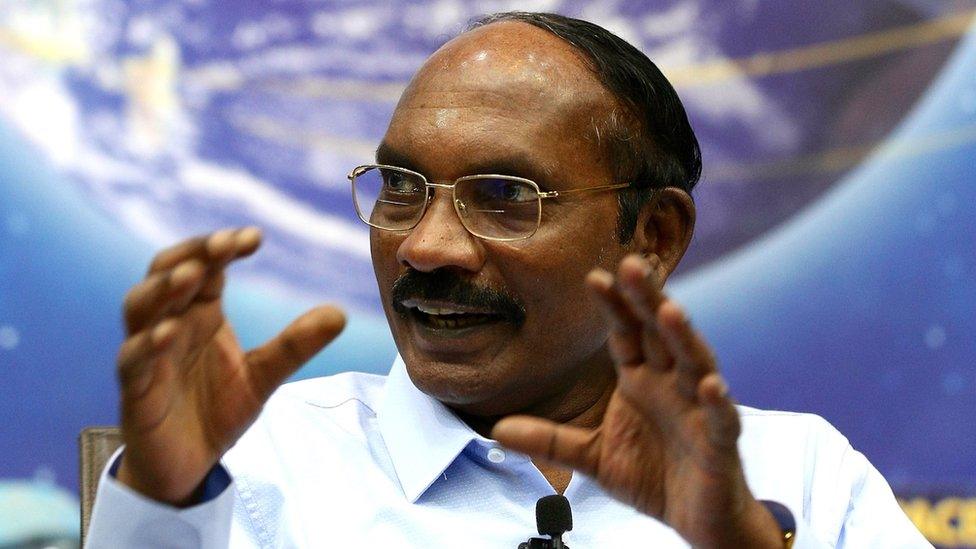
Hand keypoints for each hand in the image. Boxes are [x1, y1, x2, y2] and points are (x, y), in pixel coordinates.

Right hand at [115, 228, 345, 505]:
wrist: (188, 466)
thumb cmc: (216, 410)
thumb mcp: (264, 375)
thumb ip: (295, 345)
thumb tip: (340, 313)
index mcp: (200, 313)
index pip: (205, 265)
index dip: (223, 247)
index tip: (255, 237)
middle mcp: (170, 323)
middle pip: (168, 272)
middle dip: (193, 253)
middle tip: (224, 244)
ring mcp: (148, 354)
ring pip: (140, 308)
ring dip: (163, 288)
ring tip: (190, 274)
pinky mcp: (135, 390)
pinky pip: (133, 359)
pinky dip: (148, 344)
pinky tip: (168, 333)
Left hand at [492, 255, 781, 548]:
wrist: (695, 517)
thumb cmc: (650, 476)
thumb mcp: (590, 456)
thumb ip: (549, 439)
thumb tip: (496, 430)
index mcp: (641, 379)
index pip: (626, 332)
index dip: (614, 305)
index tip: (594, 277)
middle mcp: (671, 384)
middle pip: (661, 333)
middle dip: (648, 300)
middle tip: (634, 264)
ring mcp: (698, 409)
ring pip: (695, 363)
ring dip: (684, 337)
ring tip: (669, 311)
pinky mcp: (720, 442)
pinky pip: (721, 418)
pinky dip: (718, 402)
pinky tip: (710, 385)